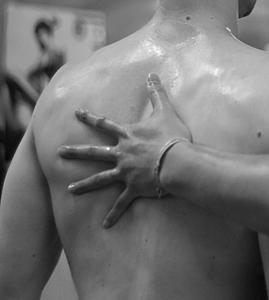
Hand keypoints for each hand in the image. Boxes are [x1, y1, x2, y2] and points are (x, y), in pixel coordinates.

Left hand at [58, 73, 190, 227]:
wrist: (177, 161)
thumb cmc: (173, 135)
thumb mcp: (165, 110)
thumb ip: (157, 93)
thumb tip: (152, 74)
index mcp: (128, 135)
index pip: (105, 124)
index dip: (90, 117)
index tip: (76, 113)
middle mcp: (121, 154)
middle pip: (94, 153)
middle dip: (76, 152)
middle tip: (59, 153)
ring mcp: (125, 172)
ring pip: (100, 179)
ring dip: (84, 186)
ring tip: (69, 191)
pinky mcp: (133, 189)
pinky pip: (121, 203)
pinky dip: (113, 215)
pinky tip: (105, 225)